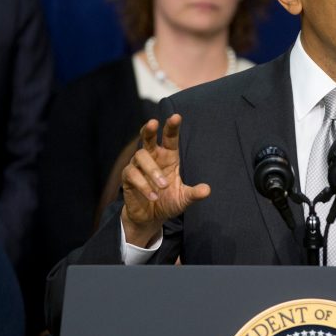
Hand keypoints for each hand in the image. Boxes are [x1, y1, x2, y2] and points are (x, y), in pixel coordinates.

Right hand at [120, 114, 209, 245]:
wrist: (150, 218)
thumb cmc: (168, 202)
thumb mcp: (184, 199)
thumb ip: (194, 194)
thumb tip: (207, 190)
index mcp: (168, 157)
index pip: (170, 138)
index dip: (172, 127)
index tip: (176, 116)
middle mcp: (153, 158)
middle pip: (148, 138)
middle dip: (149, 129)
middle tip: (153, 122)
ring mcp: (138, 166)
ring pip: (141, 156)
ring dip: (152, 171)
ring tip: (163, 186)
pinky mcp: (128, 178)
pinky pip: (132, 174)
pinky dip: (144, 185)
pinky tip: (154, 196)